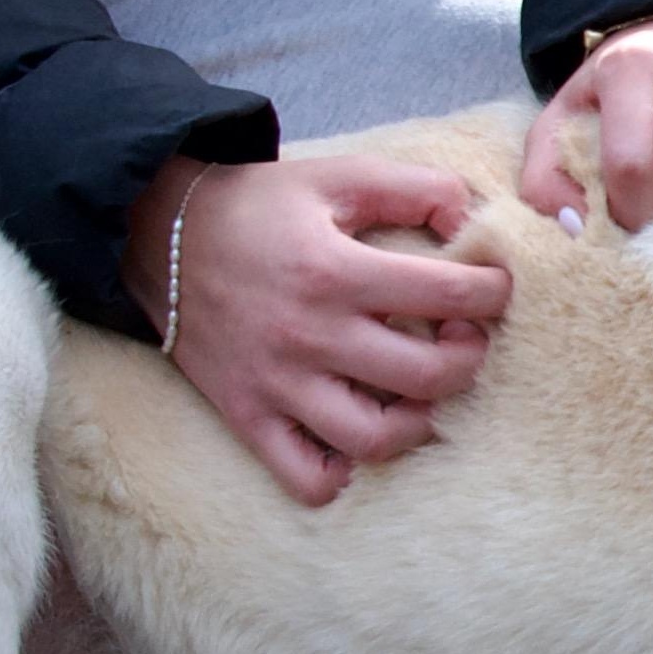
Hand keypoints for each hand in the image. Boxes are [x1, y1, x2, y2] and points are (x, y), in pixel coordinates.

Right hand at [123, 154, 511, 507]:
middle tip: (464, 338)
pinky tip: (358, 440)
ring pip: (374, 439)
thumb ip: (414, 187)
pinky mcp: (248, 416)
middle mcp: (310, 334)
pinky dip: (341, 476)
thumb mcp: (337, 175)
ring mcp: (278, 384)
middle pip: (426, 376)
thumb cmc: (259, 206)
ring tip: (423, 393)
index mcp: (335, 270)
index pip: (447, 294)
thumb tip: (470, 218)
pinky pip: (305, 478)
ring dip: (419, 422)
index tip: (494, 288)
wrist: (158, 237)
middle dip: (469, 358)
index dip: (492, 292)